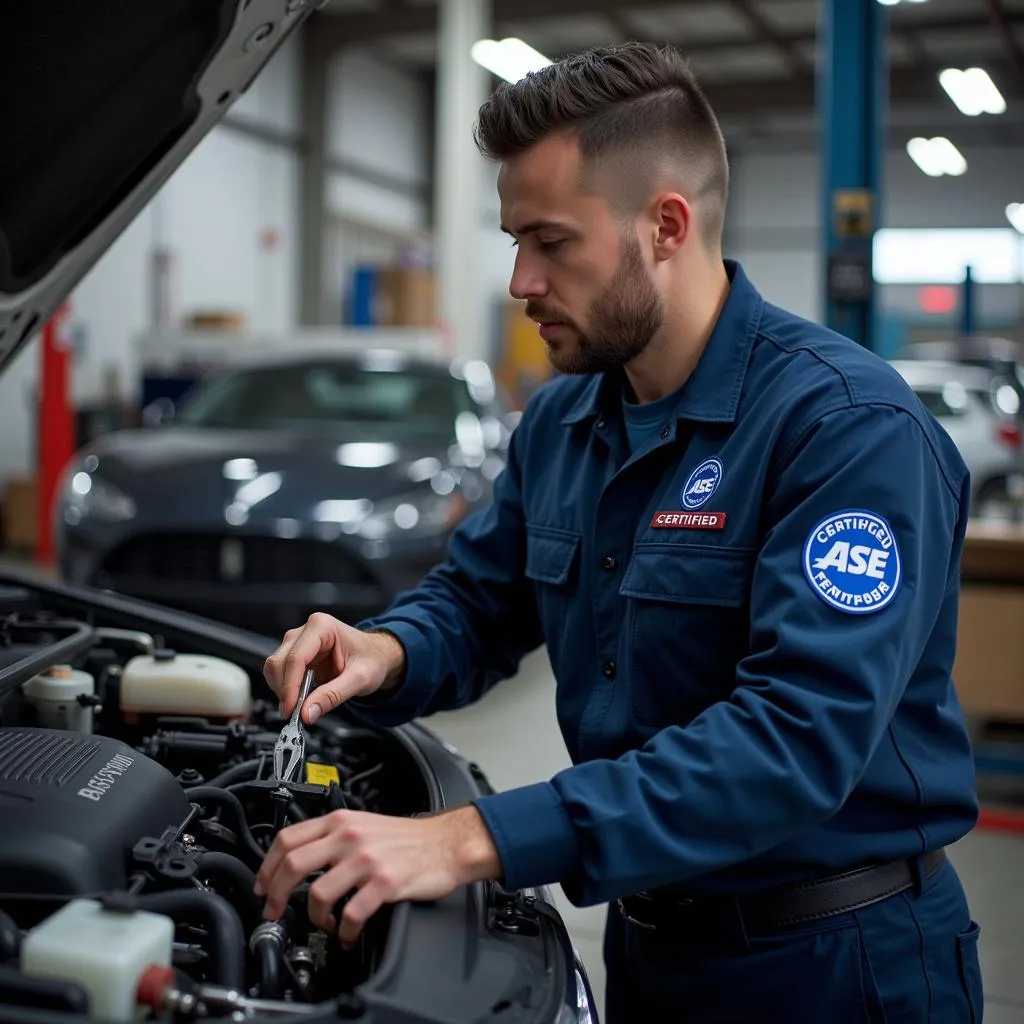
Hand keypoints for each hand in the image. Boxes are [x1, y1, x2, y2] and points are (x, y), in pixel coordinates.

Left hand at [254, 806, 502, 946]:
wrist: (446, 843)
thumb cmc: (407, 838)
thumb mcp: (363, 824)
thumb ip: (331, 837)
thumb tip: (297, 860)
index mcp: (340, 821)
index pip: (288, 839)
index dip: (266, 867)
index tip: (262, 887)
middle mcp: (349, 836)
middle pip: (293, 865)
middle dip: (275, 895)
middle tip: (275, 911)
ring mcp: (367, 859)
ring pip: (317, 892)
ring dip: (314, 917)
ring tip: (324, 923)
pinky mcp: (385, 883)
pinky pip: (351, 914)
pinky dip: (343, 931)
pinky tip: (347, 933)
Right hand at [263, 613, 405, 723]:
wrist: (378, 655)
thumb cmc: (372, 659)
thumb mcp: (359, 679)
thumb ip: (333, 696)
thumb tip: (307, 712)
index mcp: (323, 627)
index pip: (296, 657)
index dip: (290, 686)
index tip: (291, 708)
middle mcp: (306, 631)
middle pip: (280, 661)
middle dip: (284, 689)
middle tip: (295, 712)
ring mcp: (299, 642)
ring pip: (275, 667)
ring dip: (282, 690)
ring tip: (299, 706)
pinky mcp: (297, 655)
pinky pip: (281, 673)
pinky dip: (285, 689)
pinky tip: (299, 698)